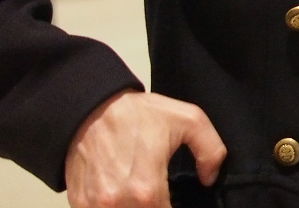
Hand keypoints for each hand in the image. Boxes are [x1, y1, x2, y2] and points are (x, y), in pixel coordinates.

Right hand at [64, 90, 225, 207]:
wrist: (93, 108)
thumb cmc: (138, 114)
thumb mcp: (189, 119)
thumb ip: (210, 150)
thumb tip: (210, 177)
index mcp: (147, 188)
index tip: (176, 199)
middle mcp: (119, 202)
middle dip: (156, 207)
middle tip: (161, 194)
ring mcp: (95, 205)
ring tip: (142, 193)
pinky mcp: (80, 203)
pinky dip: (112, 207)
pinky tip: (122, 197)